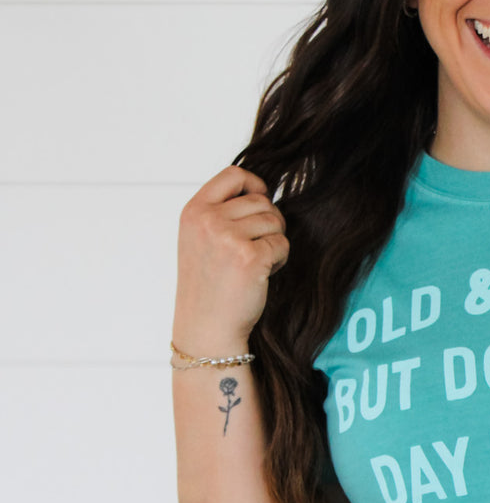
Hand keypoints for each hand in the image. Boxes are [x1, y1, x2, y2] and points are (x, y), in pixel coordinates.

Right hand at [173, 165, 288, 349]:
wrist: (206, 328)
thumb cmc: (207, 286)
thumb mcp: (199, 239)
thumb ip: (221, 212)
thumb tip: (262, 192)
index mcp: (193, 211)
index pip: (233, 174)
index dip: (254, 185)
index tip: (259, 201)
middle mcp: (208, 220)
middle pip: (261, 200)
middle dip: (268, 222)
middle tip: (257, 247)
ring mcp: (228, 237)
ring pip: (274, 221)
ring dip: (273, 241)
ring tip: (256, 263)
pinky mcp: (250, 257)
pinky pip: (282, 244)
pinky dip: (279, 259)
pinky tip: (261, 275)